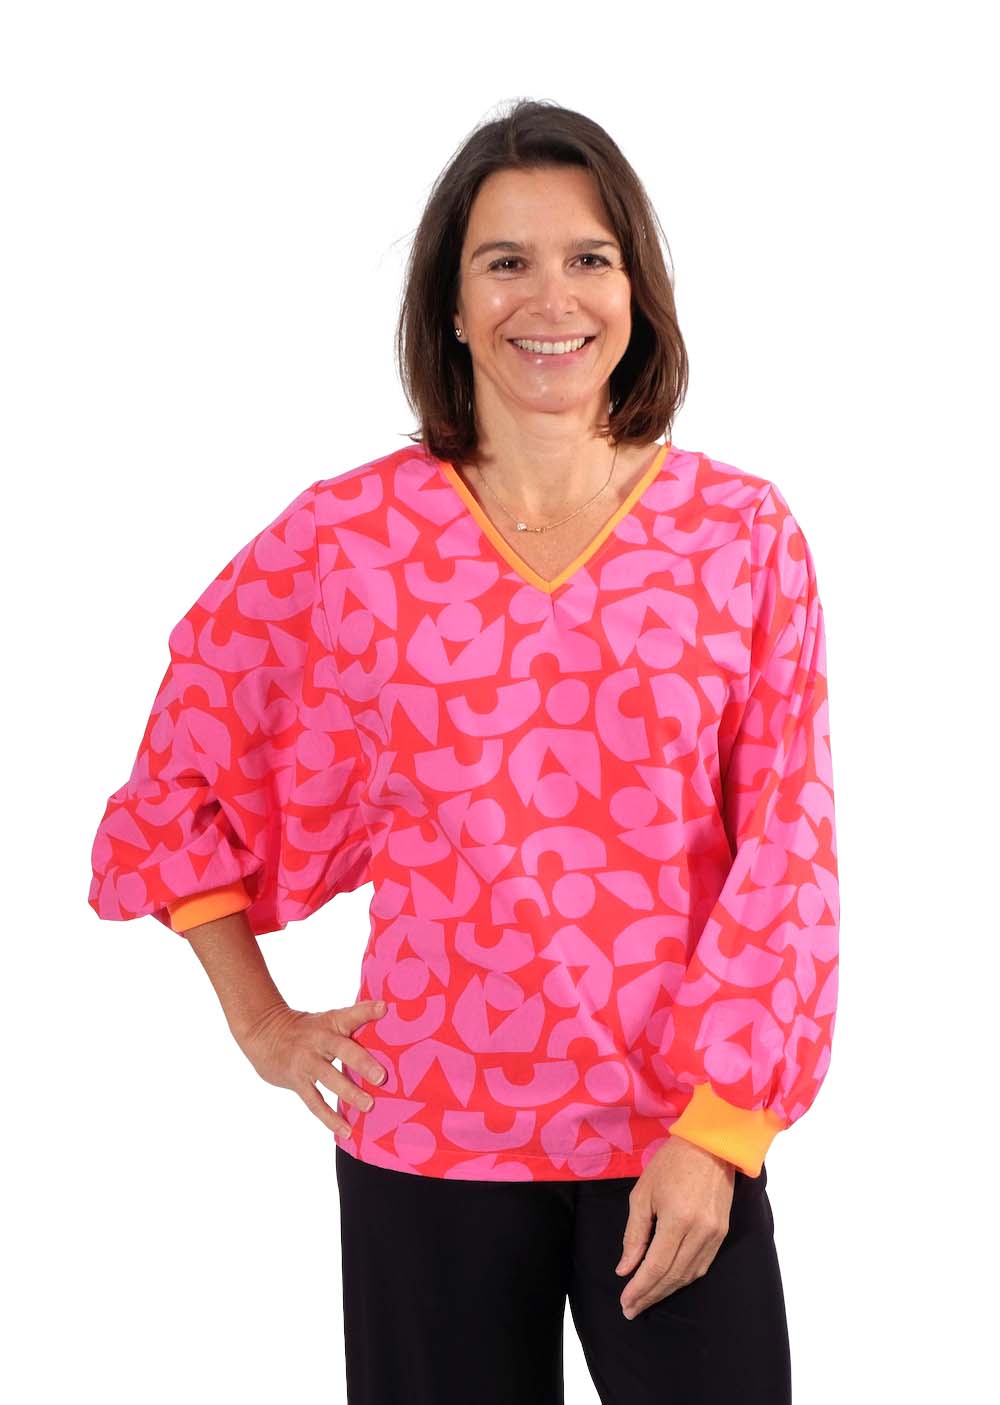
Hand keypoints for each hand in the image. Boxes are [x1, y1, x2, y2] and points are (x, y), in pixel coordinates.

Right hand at [235, 998, 388, 1140]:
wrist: (264, 1033)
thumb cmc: (306, 1029)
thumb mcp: (326, 1020)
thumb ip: (354, 1023)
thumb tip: (387, 1019)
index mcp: (331, 1022)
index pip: (351, 1014)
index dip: (368, 1010)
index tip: (385, 1008)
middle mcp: (319, 1040)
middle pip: (342, 1049)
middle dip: (362, 1062)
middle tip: (381, 1077)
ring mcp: (306, 1061)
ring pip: (328, 1078)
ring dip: (349, 1092)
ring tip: (368, 1106)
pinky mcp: (297, 1081)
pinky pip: (314, 1102)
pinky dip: (330, 1118)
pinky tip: (346, 1131)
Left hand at [616, 1135, 735, 1319]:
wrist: (710, 1144)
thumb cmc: (670, 1163)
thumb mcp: (643, 1193)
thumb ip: (634, 1233)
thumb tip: (625, 1269)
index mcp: (678, 1219)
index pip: (657, 1266)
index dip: (640, 1288)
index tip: (625, 1303)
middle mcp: (700, 1232)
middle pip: (674, 1276)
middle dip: (650, 1295)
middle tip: (631, 1309)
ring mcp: (715, 1234)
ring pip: (689, 1275)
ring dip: (667, 1291)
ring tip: (646, 1299)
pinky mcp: (723, 1233)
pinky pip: (702, 1265)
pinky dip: (684, 1278)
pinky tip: (669, 1283)